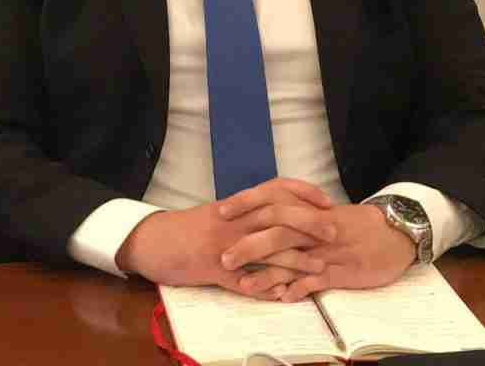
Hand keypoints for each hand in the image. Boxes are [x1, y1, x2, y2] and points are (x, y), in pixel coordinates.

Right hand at [117, 179, 333, 300]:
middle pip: (277, 214)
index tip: (325, 200)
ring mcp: (223, 246)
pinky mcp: (213, 271)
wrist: (151, 241)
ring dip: (296, 258)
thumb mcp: (219, 215)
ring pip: (266, 248)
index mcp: (234, 206)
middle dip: (309, 222)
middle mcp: (232, 222)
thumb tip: (278, 213)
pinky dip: (266, 289)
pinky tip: (286, 295)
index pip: (273, 189)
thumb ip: (246, 215)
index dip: (302, 192)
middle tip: (333, 231)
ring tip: (320, 267)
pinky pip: (245, 281)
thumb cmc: (186, 228)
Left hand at [242, 204, 414, 302]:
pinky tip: (283, 297)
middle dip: (248, 245)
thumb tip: (260, 217)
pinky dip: (299, 289)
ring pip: (293, 259)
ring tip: (245, 286)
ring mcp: (328, 250)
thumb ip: (294, 213)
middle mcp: (314, 228)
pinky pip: (317, 280)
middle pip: (277, 232)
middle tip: (225, 258)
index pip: (272, 201)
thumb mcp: (322, 211)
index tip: (221, 211)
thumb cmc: (352, 223)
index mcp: (308, 209)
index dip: (246, 203)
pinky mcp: (343, 270)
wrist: (392, 232)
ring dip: (268, 274)